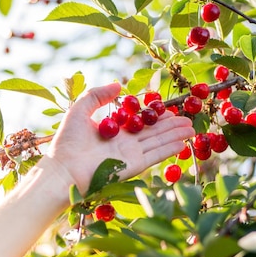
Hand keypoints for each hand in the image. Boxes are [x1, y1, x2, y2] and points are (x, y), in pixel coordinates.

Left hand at [47, 83, 194, 193]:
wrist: (63, 170)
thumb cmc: (67, 142)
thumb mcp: (79, 110)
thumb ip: (97, 95)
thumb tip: (118, 86)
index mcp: (112, 133)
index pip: (138, 123)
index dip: (153, 116)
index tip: (167, 109)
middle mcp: (123, 145)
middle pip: (152, 133)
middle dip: (170, 125)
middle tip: (188, 117)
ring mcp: (129, 156)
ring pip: (157, 143)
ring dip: (175, 135)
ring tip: (192, 127)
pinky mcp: (132, 166)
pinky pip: (154, 155)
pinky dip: (169, 149)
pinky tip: (182, 143)